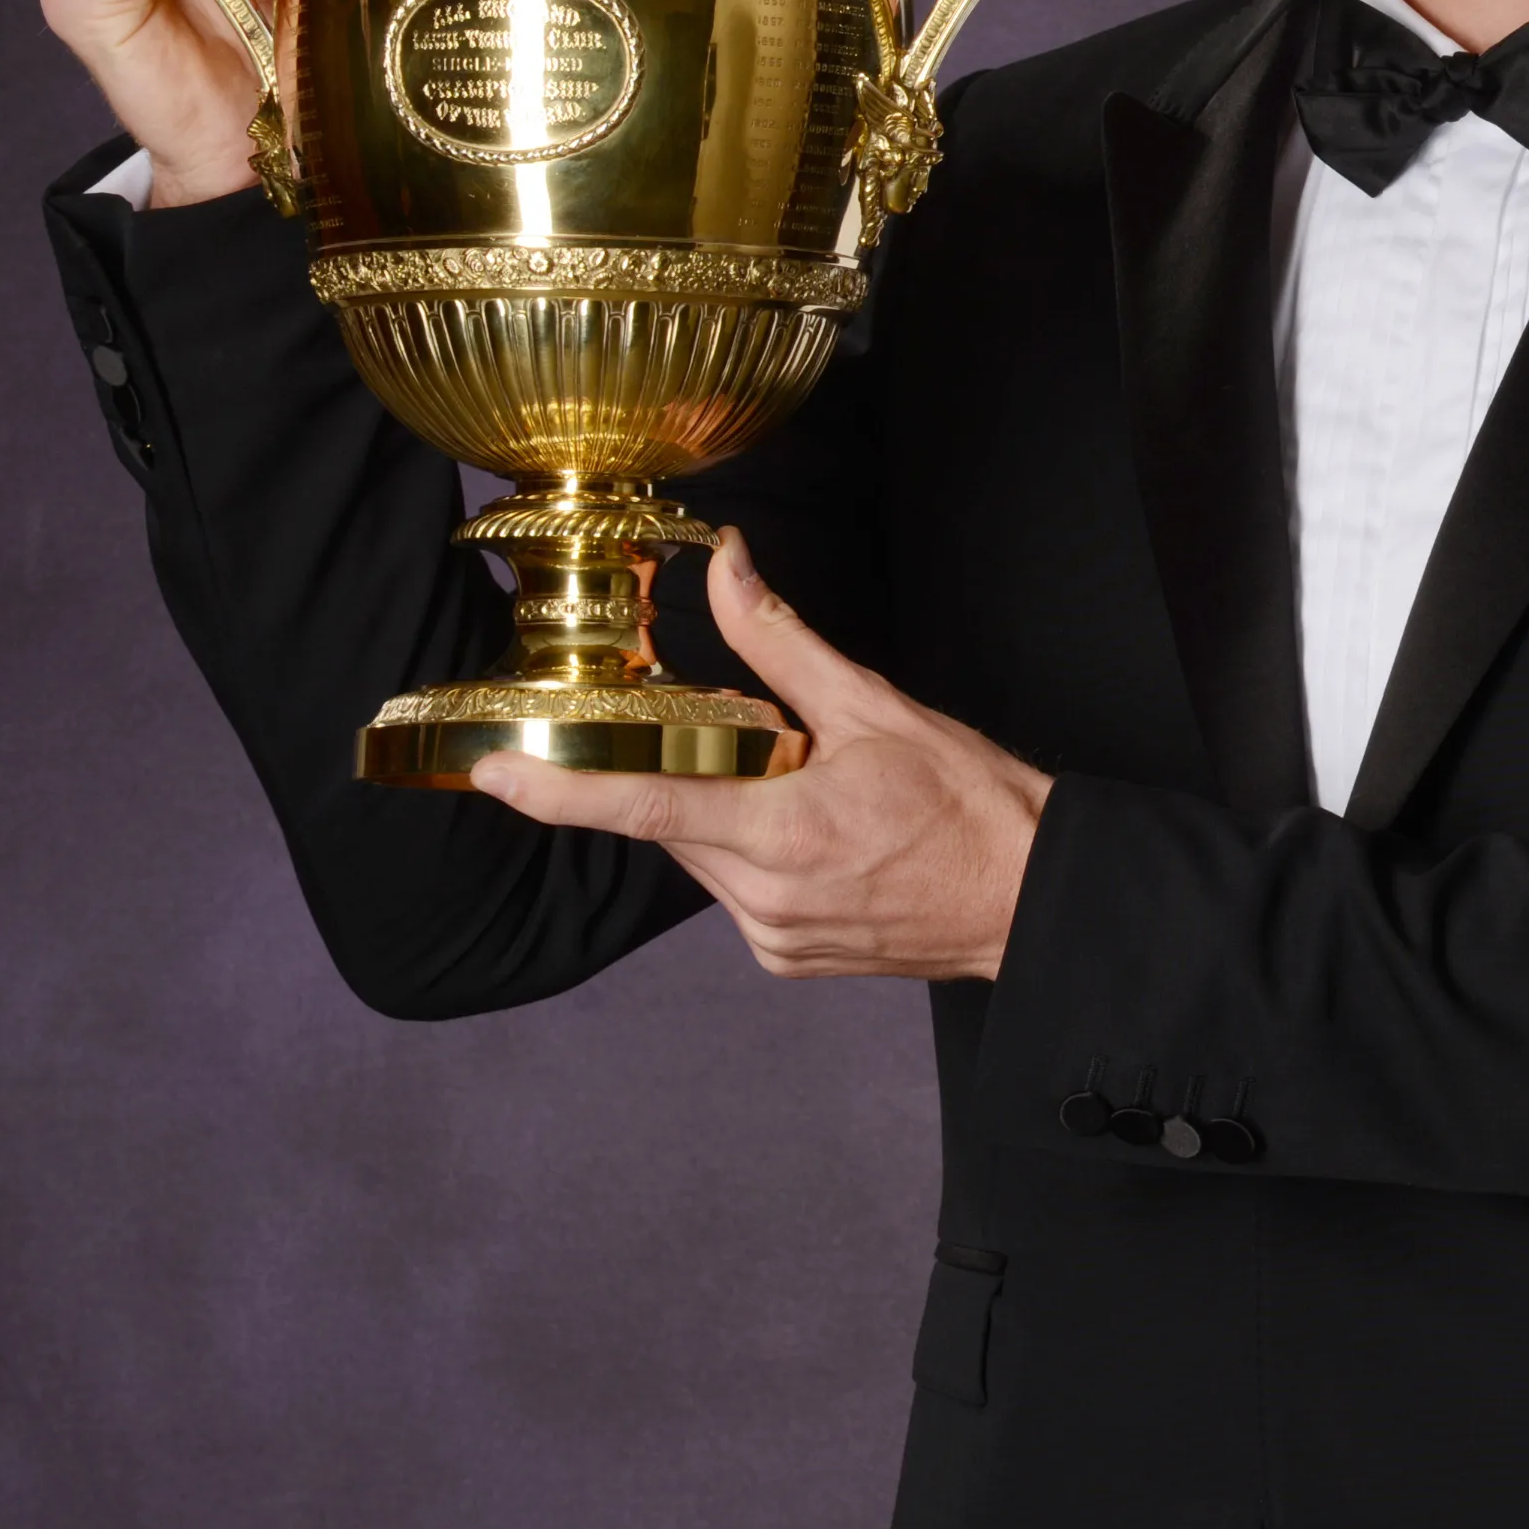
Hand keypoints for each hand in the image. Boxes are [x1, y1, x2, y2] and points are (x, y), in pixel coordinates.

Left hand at [471, 527, 1054, 978]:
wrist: (1034, 900)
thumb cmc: (974, 806)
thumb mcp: (877, 708)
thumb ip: (782, 643)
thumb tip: (730, 570)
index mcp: (784, 832)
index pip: (642, 807)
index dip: (556, 792)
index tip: (494, 775)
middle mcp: (767, 899)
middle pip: (672, 826)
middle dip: (691, 776)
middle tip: (763, 750)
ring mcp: (775, 938)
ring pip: (701, 860)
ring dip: (727, 817)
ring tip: (813, 799)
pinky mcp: (787, 958)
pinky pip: (736, 895)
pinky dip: (755, 856)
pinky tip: (823, 842)